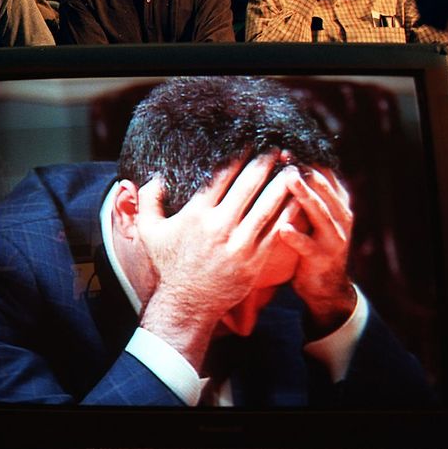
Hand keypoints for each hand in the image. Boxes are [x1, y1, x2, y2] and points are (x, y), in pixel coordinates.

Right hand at [132, 151, 298, 367]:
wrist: (186, 304)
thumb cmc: (168, 265)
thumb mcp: (149, 231)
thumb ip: (149, 201)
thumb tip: (156, 178)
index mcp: (196, 214)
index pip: (221, 176)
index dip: (237, 157)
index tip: (249, 144)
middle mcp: (219, 225)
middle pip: (248, 185)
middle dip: (264, 163)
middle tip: (277, 148)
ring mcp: (239, 243)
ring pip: (267, 206)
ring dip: (282, 184)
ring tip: (294, 169)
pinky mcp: (254, 260)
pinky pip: (275, 231)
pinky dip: (288, 213)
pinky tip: (298, 200)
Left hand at [278, 166, 355, 334]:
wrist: (324, 287)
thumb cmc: (310, 243)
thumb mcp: (312, 217)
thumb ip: (304, 194)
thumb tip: (282, 163)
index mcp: (337, 204)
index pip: (324, 174)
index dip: (306, 159)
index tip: (284, 145)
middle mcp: (340, 217)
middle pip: (323, 188)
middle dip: (304, 169)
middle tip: (284, 153)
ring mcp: (334, 238)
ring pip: (320, 212)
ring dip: (304, 194)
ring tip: (288, 179)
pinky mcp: (322, 258)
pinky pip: (308, 246)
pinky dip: (296, 237)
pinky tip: (282, 229)